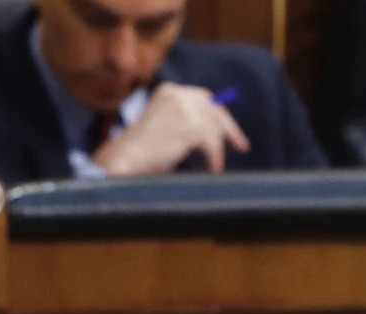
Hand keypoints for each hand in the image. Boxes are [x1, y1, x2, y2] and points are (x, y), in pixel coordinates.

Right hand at [92, 83, 249, 175]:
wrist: (124, 160)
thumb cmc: (138, 152)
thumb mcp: (162, 126)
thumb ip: (183, 121)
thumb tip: (214, 130)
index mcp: (169, 91)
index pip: (204, 99)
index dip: (218, 116)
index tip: (229, 131)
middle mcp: (178, 95)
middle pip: (215, 109)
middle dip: (229, 128)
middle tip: (241, 146)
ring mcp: (185, 110)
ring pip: (215, 129)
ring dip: (219, 150)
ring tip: (215, 167)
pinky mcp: (190, 127)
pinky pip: (213, 145)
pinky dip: (215, 160)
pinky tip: (213, 170)